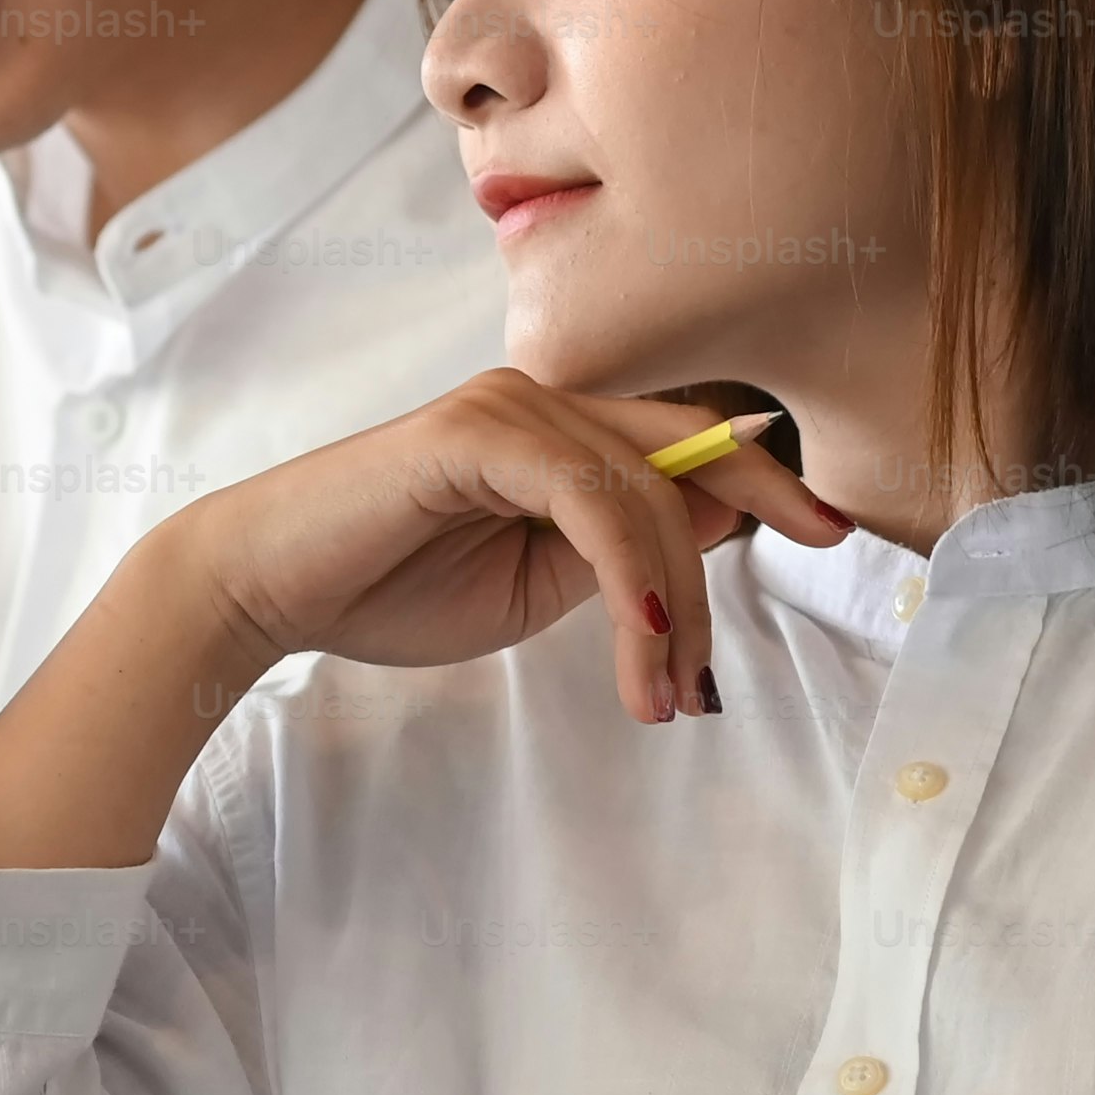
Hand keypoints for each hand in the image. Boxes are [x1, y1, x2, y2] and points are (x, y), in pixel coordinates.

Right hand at [163, 373, 850, 726]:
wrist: (266, 589)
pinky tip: (644, 650)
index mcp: (564, 425)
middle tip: (718, 674)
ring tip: (662, 699)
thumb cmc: (389, 589)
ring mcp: (513, 404)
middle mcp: (547, 395)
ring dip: (671, 608)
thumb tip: (721, 529)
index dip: (769, 481)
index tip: (828, 536)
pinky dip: (632, 579)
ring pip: (648, 492)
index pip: (691, 440)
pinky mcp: (479, 431)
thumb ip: (621, 553)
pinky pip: (592, 499)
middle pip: (692, 451)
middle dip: (746, 542)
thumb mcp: (539, 582)